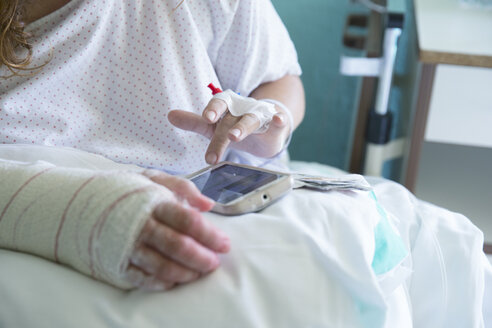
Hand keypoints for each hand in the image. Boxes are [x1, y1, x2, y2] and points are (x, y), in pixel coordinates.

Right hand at [125, 170, 229, 290]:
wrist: (79, 202)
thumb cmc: (125, 191)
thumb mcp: (152, 178)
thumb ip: (183, 186)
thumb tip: (208, 204)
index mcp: (153, 202)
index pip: (188, 220)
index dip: (210, 234)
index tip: (224, 243)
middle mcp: (140, 224)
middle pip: (178, 245)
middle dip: (201, 257)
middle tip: (214, 263)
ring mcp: (127, 245)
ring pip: (162, 265)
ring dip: (184, 272)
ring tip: (198, 273)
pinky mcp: (116, 261)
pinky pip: (141, 278)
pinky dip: (160, 282)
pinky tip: (174, 282)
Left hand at [168, 98, 289, 164]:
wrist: (266, 127)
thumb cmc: (236, 125)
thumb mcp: (214, 125)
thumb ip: (194, 122)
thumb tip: (170, 115)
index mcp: (227, 107)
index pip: (218, 105)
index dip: (212, 110)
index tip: (206, 118)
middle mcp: (242, 109)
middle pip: (230, 121)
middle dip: (221, 137)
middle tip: (212, 154)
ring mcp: (260, 115)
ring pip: (251, 120)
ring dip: (244, 127)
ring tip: (236, 136)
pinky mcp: (275, 124)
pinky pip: (278, 120)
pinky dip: (279, 120)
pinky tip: (279, 120)